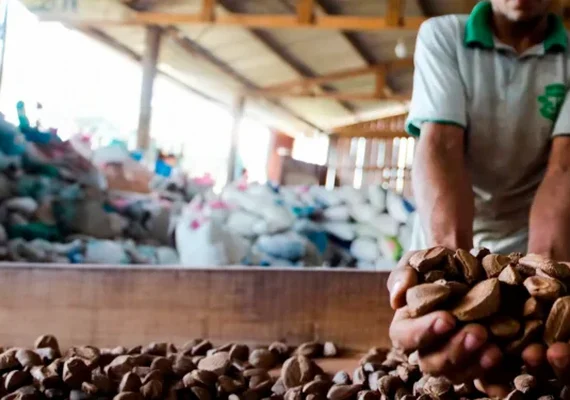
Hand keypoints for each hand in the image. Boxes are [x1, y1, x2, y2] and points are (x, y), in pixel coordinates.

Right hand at [387, 252, 502, 385]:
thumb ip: (402, 274)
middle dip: (455, 351)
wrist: (467, 267)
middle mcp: (428, 348)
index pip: (405, 337)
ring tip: (495, 349)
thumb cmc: (434, 265)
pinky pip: (486, 377)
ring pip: (459, 374)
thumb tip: (398, 297)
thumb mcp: (415, 261)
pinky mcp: (479, 360)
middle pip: (433, 363)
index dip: (423, 332)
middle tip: (478, 332)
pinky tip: (510, 357)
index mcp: (407, 327)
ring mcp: (455, 357)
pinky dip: (498, 370)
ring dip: (476, 364)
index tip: (447, 319)